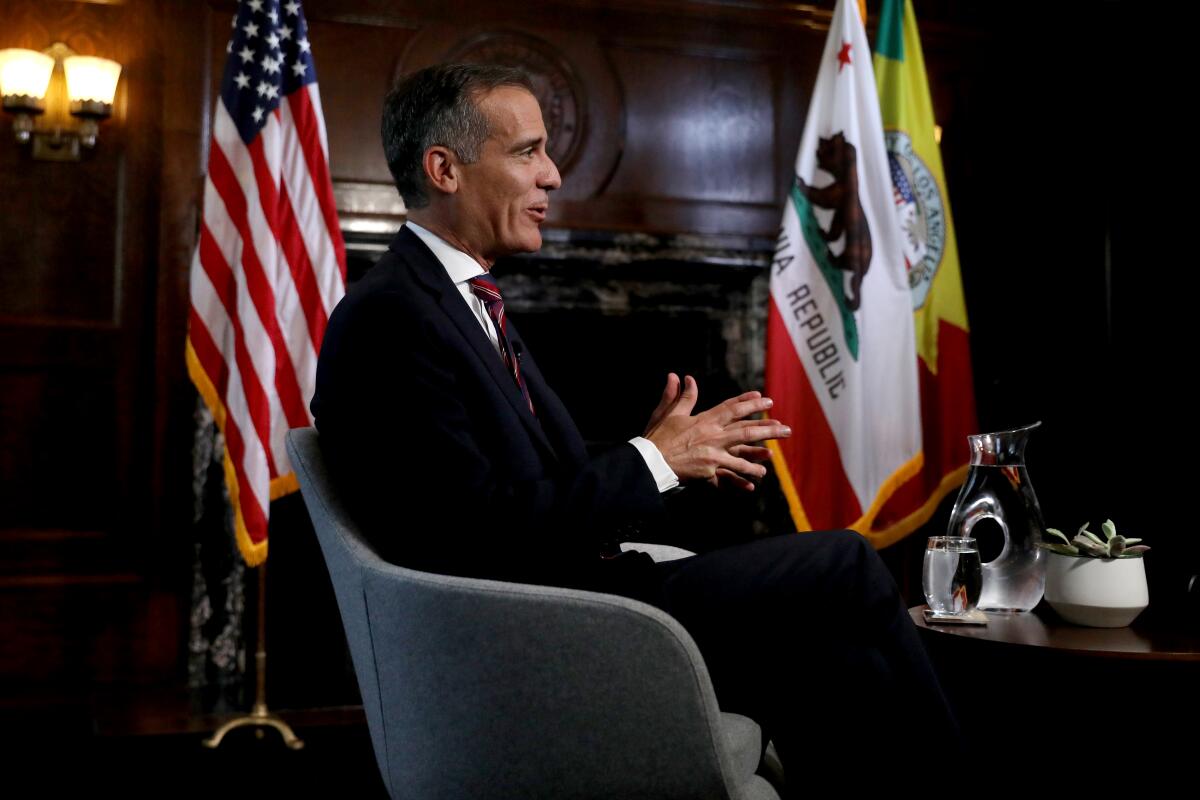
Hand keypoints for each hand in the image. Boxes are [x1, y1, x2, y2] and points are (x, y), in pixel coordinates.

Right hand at [644, 374, 789, 487]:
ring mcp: (712, 452)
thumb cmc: (658, 437)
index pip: (731, 408)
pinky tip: (758, 477)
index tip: (764, 398)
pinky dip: (744, 475)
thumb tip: (681, 376)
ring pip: (743, 451)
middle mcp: (712, 434)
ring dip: (760, 453)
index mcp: (704, 419)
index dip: (748, 402)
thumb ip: (680, 396)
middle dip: (767, 427)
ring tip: (774, 456)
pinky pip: (731, 472)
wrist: (650, 461)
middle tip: (785, 427)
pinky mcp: (709, 469)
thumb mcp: (668, 413)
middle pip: (745, 429)